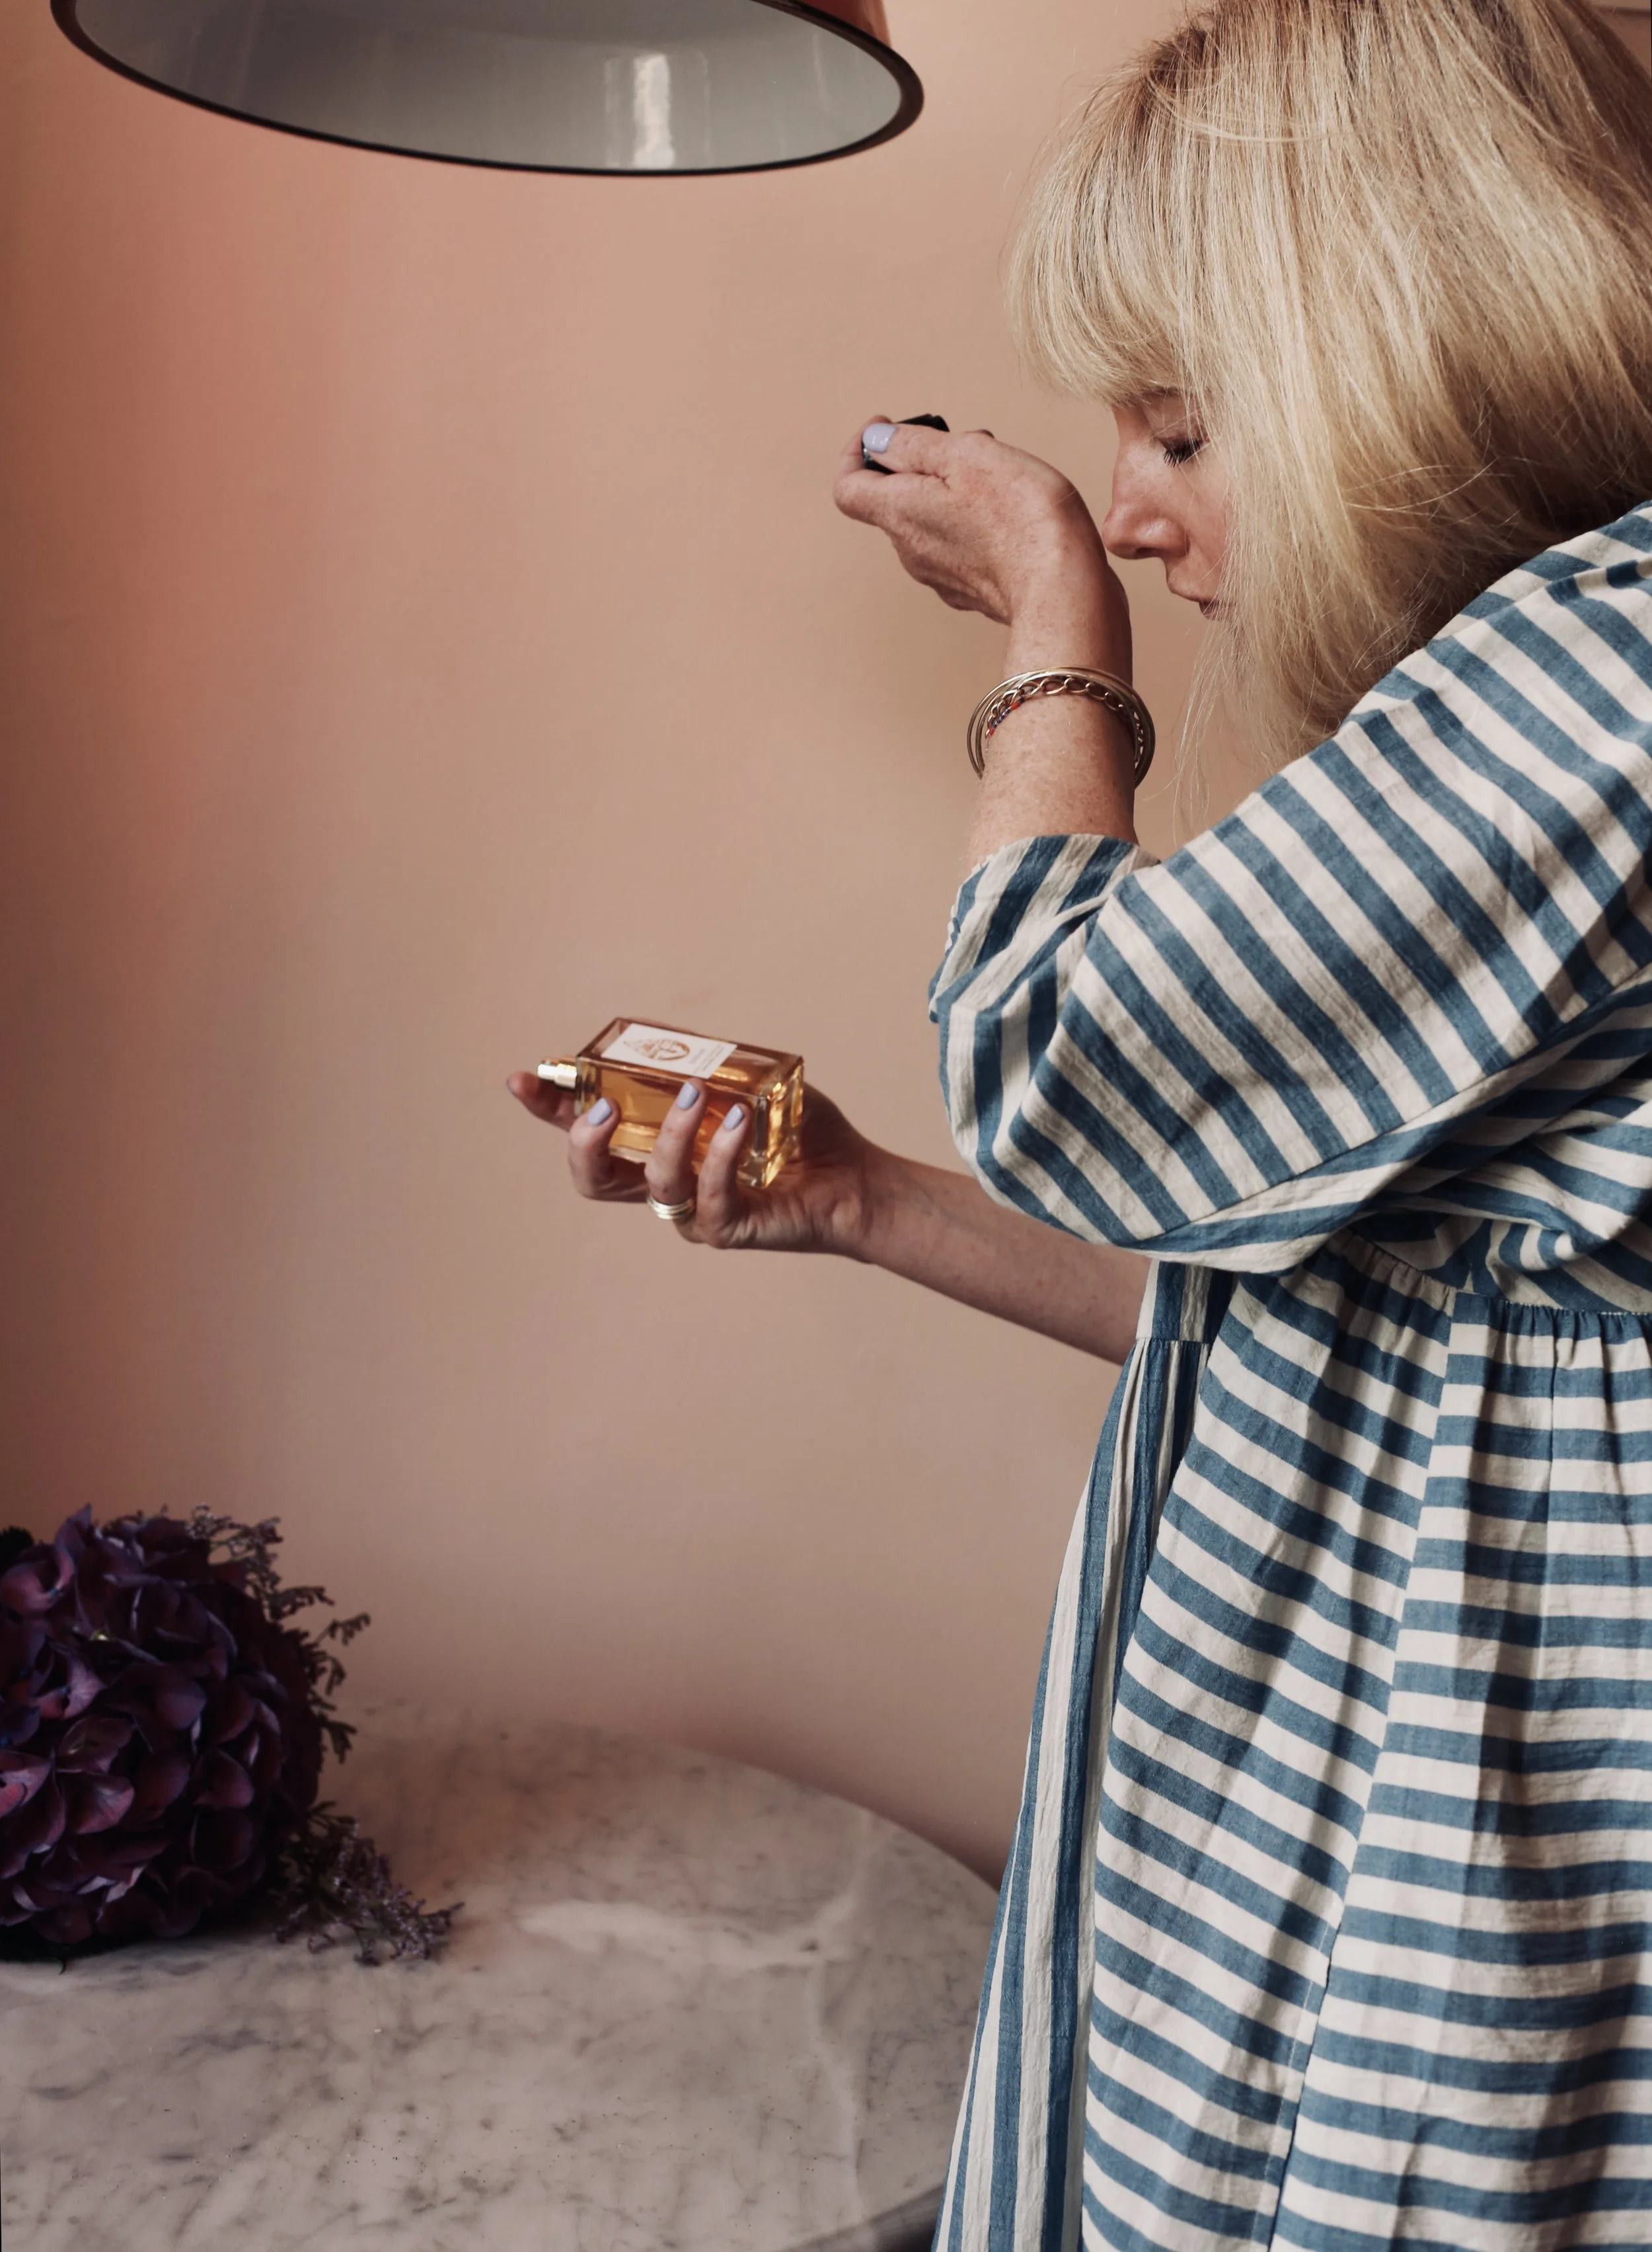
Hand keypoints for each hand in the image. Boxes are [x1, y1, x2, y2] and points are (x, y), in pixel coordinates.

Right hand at [506, 1073, 878, 1256]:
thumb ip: (714, 1064)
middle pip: (593, 1177)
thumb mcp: (752, 1083)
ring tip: (697, 1096)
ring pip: (649, 1184)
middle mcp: (666, 1183)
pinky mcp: (726, 1229)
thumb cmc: (802, 1132)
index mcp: (660, 1145)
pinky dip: (716, 1154)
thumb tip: (678, 1045)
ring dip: (667, 1136)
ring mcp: (692, 1212)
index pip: (592, 1128)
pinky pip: (706, 1195)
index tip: (523, 1079)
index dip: (552, 1108)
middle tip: (600, 1108)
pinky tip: (735, 1124)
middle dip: (581, 1140)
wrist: (854, 1178)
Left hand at [833, 417, 1130, 667]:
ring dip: (953, 492)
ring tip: (999, 475)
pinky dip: (975, 522)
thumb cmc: (1021, 520)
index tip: (884, 432)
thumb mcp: (965, 455)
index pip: (847, 488)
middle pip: (895, 500)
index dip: (855, 453)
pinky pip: (960, 546)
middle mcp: (911, 551)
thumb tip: (878, 440)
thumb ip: (914, 445)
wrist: (1062, 590)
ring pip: (932, 521)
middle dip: (922, 465)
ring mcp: (941, 576)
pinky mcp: (973, 590)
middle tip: (965, 445)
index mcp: (900, 514)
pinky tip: (1011, 513)